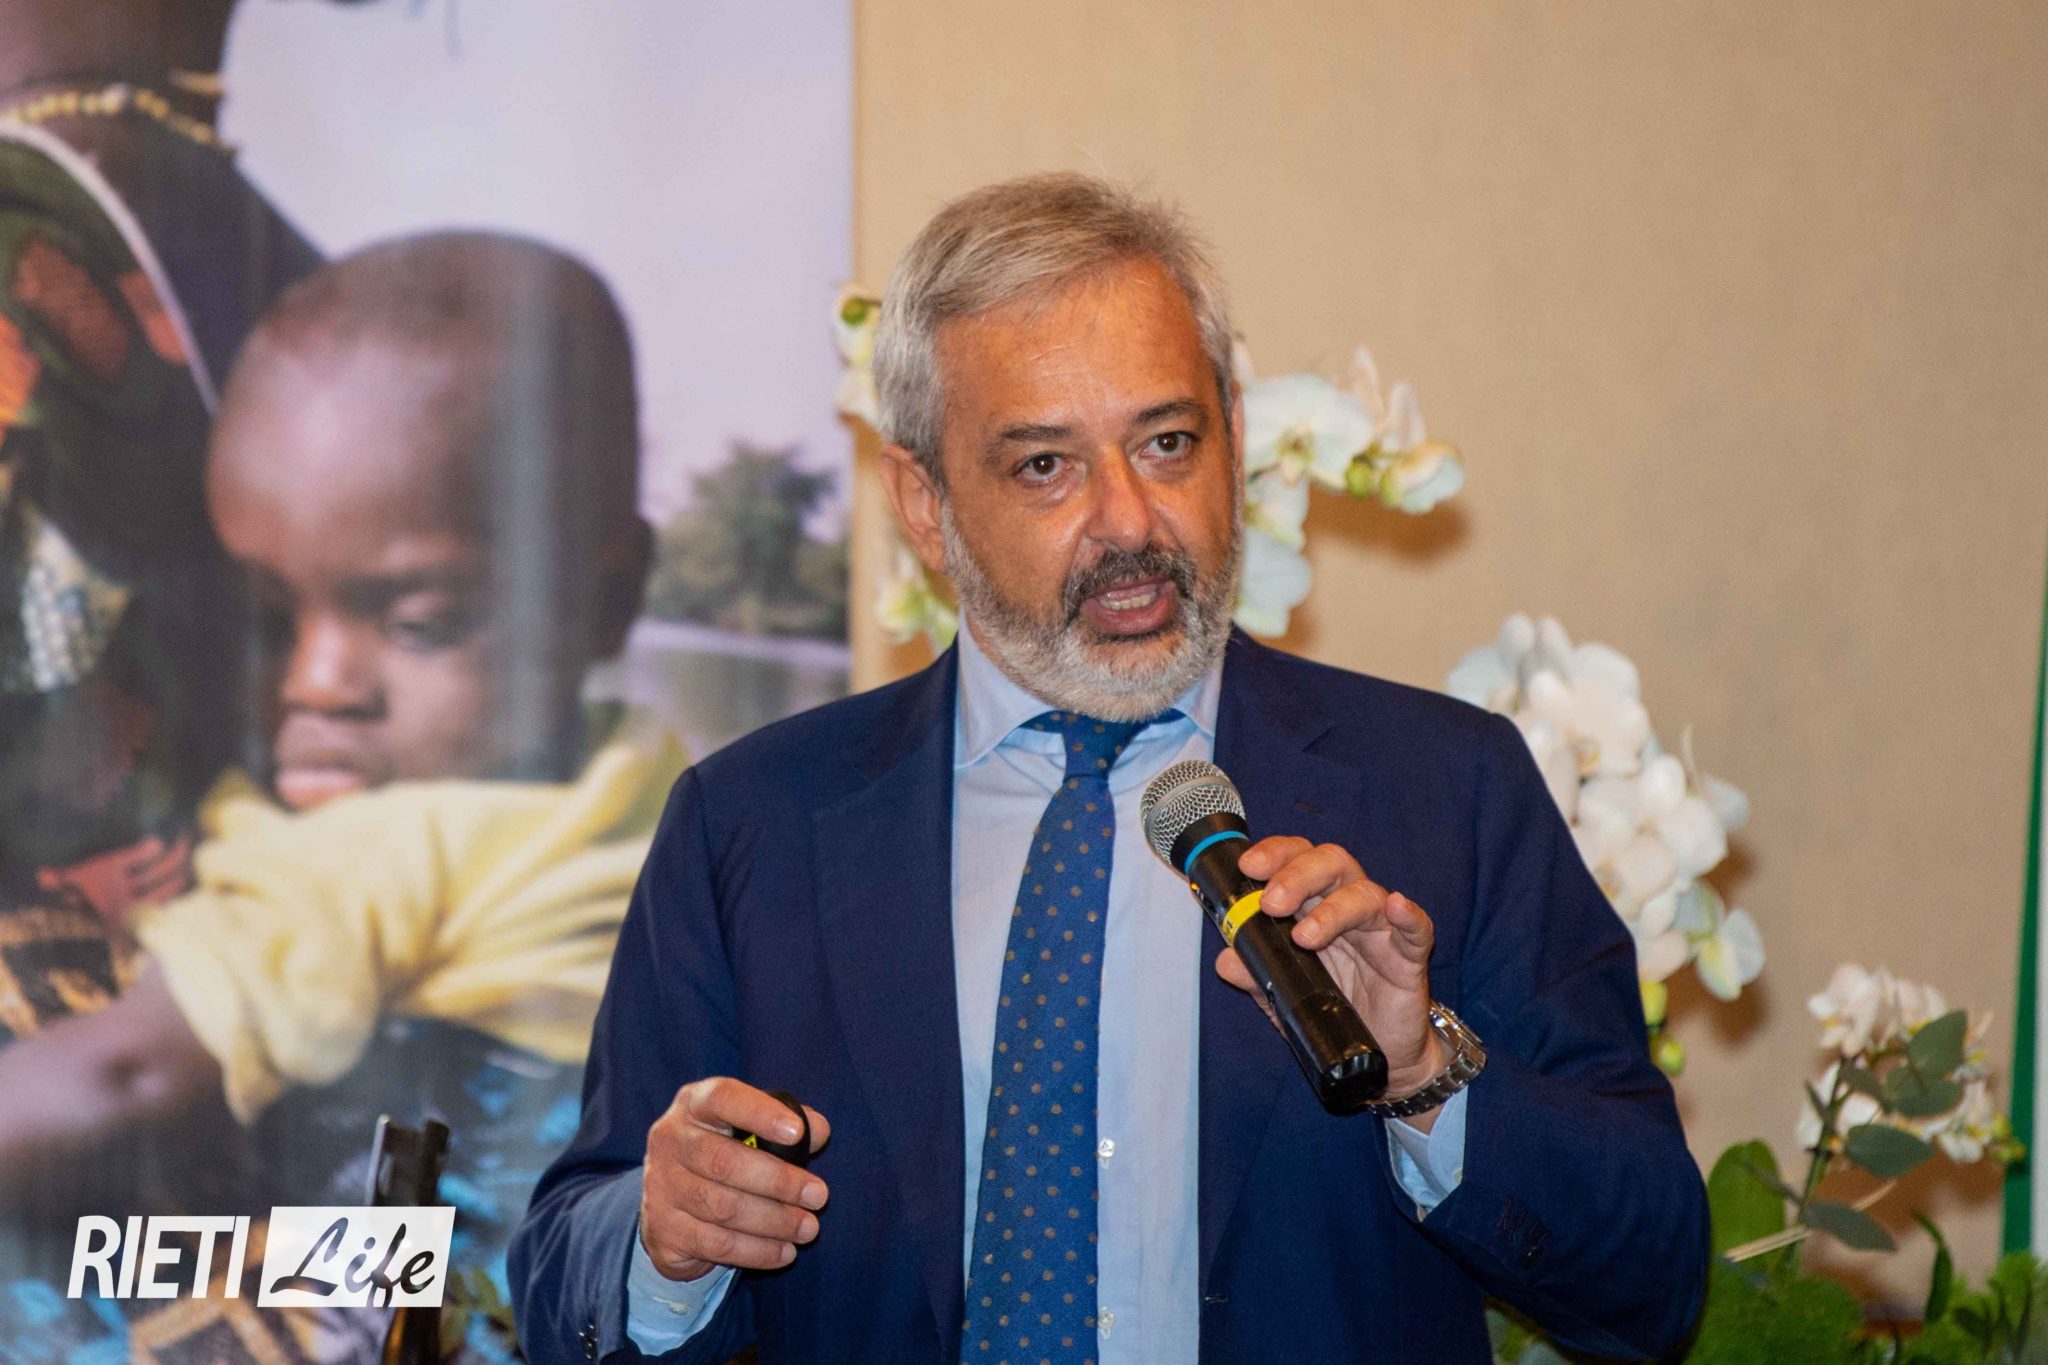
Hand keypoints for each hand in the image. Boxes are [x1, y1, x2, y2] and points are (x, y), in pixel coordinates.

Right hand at [641, 1078, 831, 1281]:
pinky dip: (756, 1250)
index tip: (797, 1133)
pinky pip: (716, 1244)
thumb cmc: (725, 1151)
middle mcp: (670, 1141)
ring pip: (723, 1208)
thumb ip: (787, 1121)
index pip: (722, 1098)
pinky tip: (784, 1251)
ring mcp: (661, 1187)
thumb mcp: (750, 1127)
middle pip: (724, 1162)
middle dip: (779, 1181)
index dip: (760, 1113)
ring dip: (774, 1221)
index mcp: (694, 1105)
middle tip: (819, 1195)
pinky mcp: (663, 1230)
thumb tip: (817, 1131)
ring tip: (808, 1228)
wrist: (671, 1201)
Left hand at [1217, 838, 1451, 1125]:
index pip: (1296, 860)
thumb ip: (1256, 974)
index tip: (1247, 867)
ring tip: (1304, 936)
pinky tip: (1396, 906)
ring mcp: (1380, 929)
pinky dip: (1408, 914)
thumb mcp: (1283, 995)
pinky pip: (1417, 927)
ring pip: (1364, 893)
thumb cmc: (1332, 1010)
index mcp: (1313, 905)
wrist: (1377, 1054)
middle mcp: (1347, 906)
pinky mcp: (1410, 956)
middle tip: (1270, 903)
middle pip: (1330, 864)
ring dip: (1332, 908)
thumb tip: (1226, 960)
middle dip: (1297, 875)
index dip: (1274, 855)